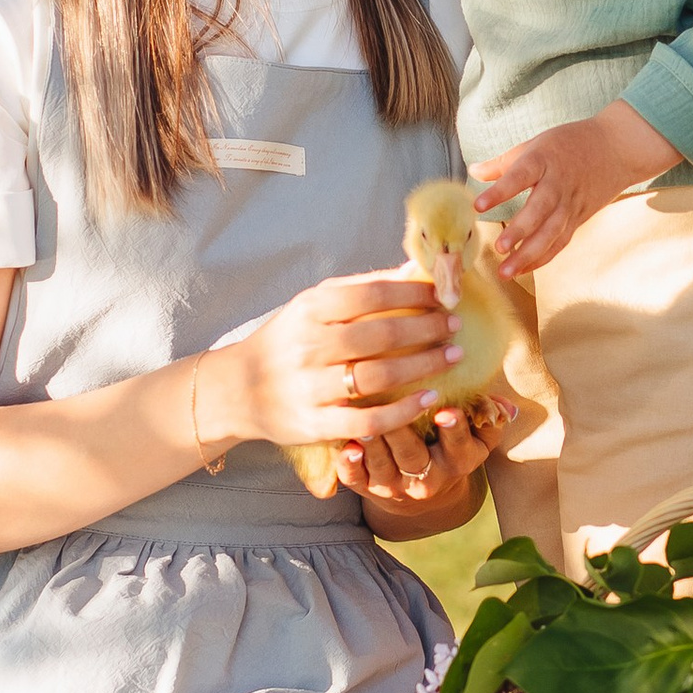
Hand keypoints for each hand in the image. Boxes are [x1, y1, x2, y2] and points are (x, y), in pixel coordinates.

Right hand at [213, 265, 459, 454]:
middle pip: (381, 335)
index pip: (372, 295)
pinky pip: (368, 418)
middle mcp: (308, 346)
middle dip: (427, 329)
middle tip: (454, 327)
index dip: (414, 295)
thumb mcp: (312, 305)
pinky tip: (429, 397)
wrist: (238, 389)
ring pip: (379, 376)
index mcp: (309, 309)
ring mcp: (311, 387)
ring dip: (424, 365)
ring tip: (451, 357)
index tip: (443, 297)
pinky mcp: (315, 423)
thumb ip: (360, 288)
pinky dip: (403, 410)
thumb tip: (413, 268)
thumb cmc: (288, 341)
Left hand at [336, 399, 493, 524]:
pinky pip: (356, 481)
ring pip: (382, 465)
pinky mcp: (368, 489)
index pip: (459, 446)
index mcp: (458, 462)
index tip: (446, 411)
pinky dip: (350, 466)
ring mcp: (394, 486)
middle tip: (391, 406)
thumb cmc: (452, 450)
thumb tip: (506, 406)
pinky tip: (346, 447)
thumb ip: (490, 420)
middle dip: (402, 432)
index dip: (454, 430)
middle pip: (413, 455)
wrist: (424, 496)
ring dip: (373, 443)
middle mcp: (426, 479)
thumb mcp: (478, 440)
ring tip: (362, 417)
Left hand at [472, 102, 681, 278]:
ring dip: (529, 254)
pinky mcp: (579, 218)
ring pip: (552, 232)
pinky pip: (560, 241)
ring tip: (506, 271)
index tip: (477, 206)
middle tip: (499, 248)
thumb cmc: (570, 144)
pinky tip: (522, 269)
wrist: (616, 148)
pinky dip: (542, 258)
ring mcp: (571, 204)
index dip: (500, 192)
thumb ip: (503, 162)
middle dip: (520, 231)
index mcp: (544, 160)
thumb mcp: (536, 144)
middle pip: (540, 210)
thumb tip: (472, 171)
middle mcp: (558, 184)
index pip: (520, 176)